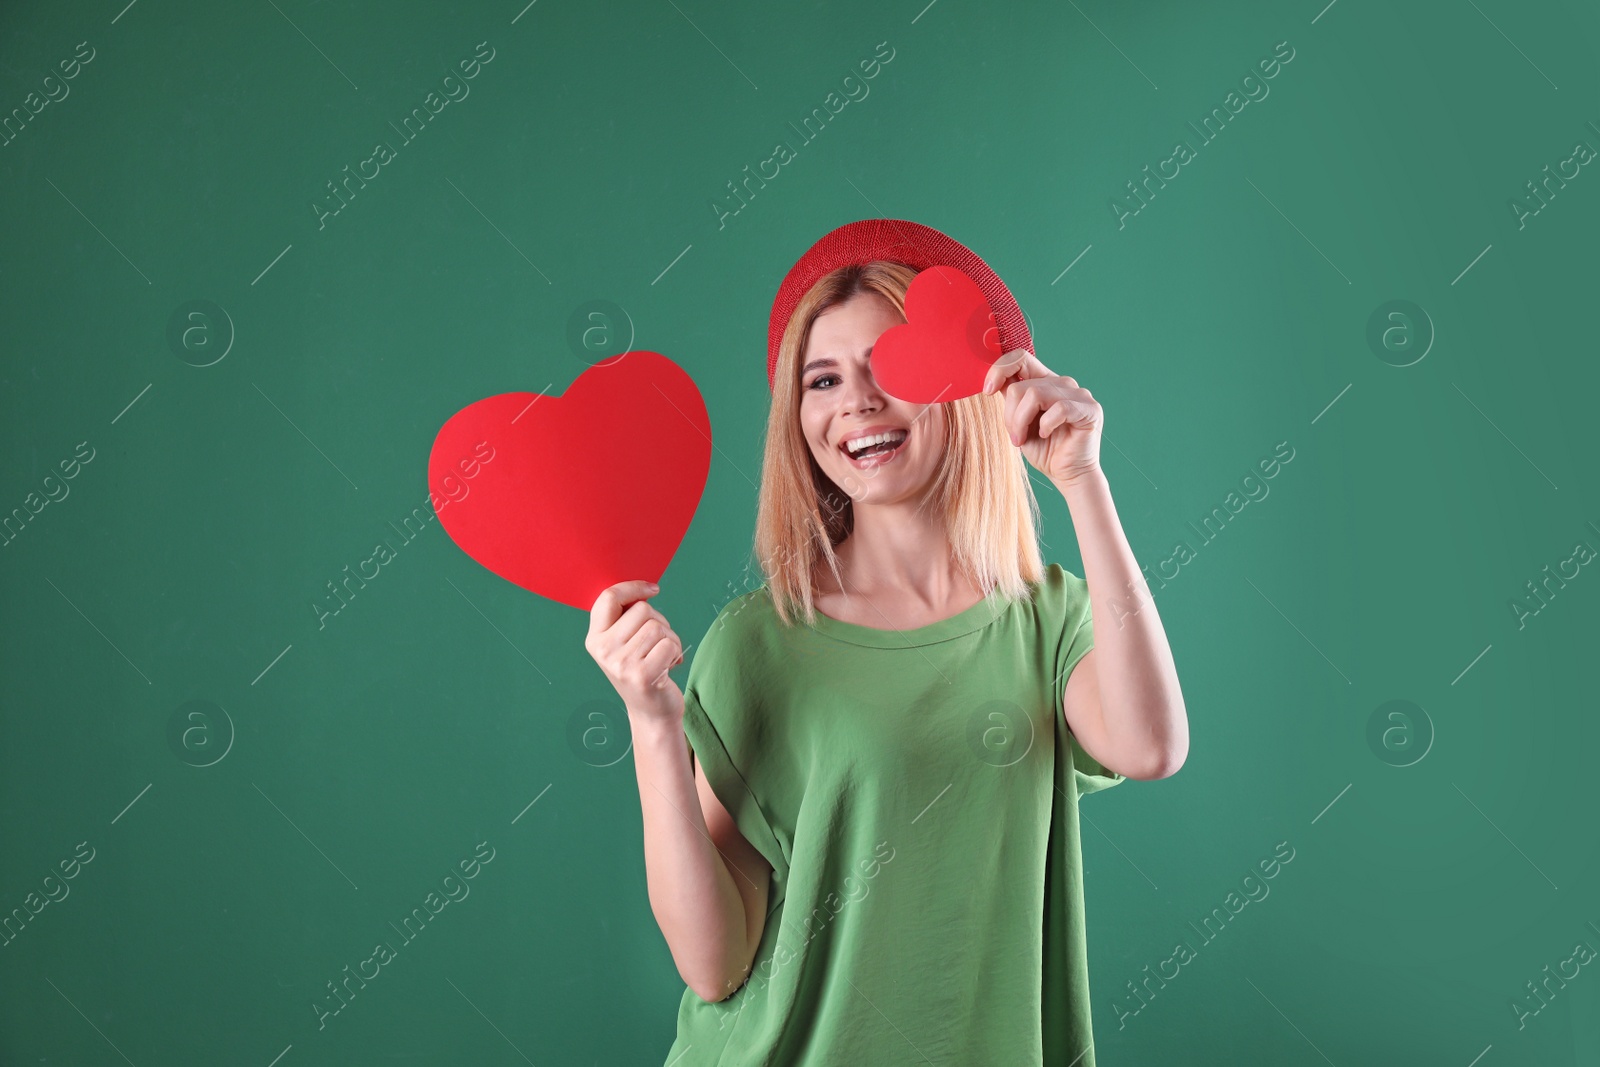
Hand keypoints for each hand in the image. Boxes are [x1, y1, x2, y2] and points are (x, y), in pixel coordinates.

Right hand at [586, 579, 684, 725]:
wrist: (651, 712)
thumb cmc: (643, 669)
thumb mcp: (625, 643)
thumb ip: (627, 617)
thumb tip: (646, 588)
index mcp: (594, 639)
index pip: (608, 598)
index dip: (633, 587)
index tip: (653, 589)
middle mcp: (603, 651)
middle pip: (642, 609)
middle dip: (660, 621)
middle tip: (659, 643)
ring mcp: (620, 664)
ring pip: (657, 626)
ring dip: (671, 638)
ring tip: (665, 656)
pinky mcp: (641, 675)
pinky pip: (669, 643)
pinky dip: (677, 651)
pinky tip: (670, 666)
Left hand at [981, 348, 1102, 487]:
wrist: (1067, 476)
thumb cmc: (1044, 450)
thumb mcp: (1018, 421)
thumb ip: (1011, 398)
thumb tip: (992, 381)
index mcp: (1045, 381)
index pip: (1021, 357)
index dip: (1000, 369)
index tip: (987, 391)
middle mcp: (1063, 383)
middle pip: (1022, 385)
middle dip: (1010, 414)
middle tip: (1014, 437)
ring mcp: (1079, 394)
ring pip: (1035, 394)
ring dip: (1022, 421)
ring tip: (1022, 440)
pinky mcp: (1090, 410)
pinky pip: (1059, 409)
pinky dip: (1046, 424)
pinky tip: (1046, 435)